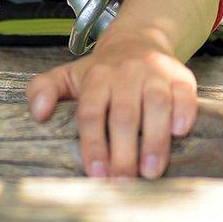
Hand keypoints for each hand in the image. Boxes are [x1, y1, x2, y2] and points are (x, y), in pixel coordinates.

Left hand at [27, 34, 196, 178]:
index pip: (91, 113)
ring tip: (150, 172)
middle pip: (124, 114)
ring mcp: (155, 72)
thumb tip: (38, 113)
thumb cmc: (102, 72)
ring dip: (154, 140)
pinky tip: (179, 133)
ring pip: (156, 104)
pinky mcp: (180, 75)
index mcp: (96, 77)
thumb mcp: (69, 76)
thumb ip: (44, 89)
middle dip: (123, 151)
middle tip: (123, 182)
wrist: (138, 40)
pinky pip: (184, 92)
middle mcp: (125, 73)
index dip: (93, 144)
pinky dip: (184, 111)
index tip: (97, 174)